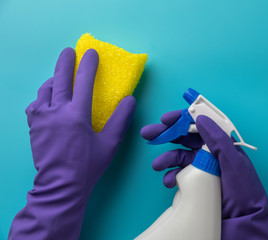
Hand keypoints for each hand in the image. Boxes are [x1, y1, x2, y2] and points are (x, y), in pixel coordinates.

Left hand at [9, 48, 135, 239]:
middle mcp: (57, 111)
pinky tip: (48, 100)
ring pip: (45, 90)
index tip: (92, 53)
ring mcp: (41, 118)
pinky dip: (43, 97)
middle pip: (60, 78)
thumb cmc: (88, 166)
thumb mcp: (110, 144)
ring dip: (54, 80)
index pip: (84, 81)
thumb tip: (130, 99)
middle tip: (70, 51)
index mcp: (77, 114)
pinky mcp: (33, 126)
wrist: (60, 185)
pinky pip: (35, 104)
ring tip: (60, 78)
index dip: (89, 64)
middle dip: (66, 62)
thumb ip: (121, 119)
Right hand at [141, 111, 267, 239]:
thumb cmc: (243, 190)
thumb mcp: (233, 162)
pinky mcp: (196, 182)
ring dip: (166, 158)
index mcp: (221, 144)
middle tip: (148, 134)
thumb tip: (201, 118)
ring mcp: (202, 167)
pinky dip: (170, 175)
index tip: (165, 119)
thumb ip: (218, 140)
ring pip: (179, 155)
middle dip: (166, 135)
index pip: (200, 125)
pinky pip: (179, 174)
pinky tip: (168, 182)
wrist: (244, 221)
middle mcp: (210, 152)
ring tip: (157, 166)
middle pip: (185, 138)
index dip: (182, 119)